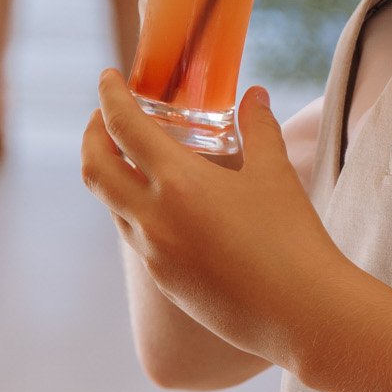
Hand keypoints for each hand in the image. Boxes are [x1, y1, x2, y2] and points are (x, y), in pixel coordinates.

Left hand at [82, 72, 347, 357]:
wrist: (299, 312)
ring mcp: (154, 254)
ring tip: (137, 159)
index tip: (107, 79)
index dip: (109, 97)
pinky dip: (138, 210)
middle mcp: (153, 218)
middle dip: (92, 137)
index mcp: (178, 183)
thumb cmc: (291, 238)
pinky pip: (137, 237)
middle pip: (94, 169)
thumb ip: (258, 128)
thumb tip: (254, 95)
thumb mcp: (275, 174)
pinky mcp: (164, 282)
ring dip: (113, 175)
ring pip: (112, 205)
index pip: (123, 128)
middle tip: (105, 119)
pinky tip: (169, 208)